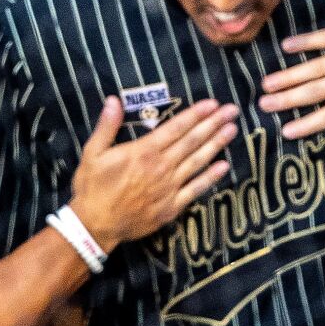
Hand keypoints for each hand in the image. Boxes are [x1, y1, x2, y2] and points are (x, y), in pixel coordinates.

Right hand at [69, 96, 237, 250]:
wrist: (95, 225)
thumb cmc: (92, 188)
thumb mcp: (92, 153)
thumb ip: (106, 126)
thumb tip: (114, 100)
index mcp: (144, 151)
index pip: (176, 127)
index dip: (196, 114)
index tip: (212, 104)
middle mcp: (161, 167)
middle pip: (192, 141)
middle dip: (213, 124)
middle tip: (232, 111)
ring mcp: (169, 187)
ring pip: (198, 161)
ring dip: (216, 144)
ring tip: (232, 130)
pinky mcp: (172, 206)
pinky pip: (196, 189)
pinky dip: (211, 177)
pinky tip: (224, 166)